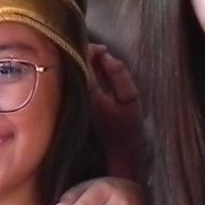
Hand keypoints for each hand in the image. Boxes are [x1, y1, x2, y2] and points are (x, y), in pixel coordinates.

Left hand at [86, 47, 145, 178]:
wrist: (120, 153)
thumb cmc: (127, 128)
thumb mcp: (130, 98)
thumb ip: (119, 74)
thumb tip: (107, 55)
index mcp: (89, 93)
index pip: (81, 62)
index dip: (91, 50)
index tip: (105, 50)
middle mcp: (77, 96)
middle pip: (73, 65)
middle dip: (87, 54)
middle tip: (104, 54)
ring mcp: (74, 102)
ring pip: (73, 73)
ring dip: (86, 63)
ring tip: (102, 62)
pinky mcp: (76, 106)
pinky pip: (76, 83)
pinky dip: (85, 74)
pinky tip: (97, 75)